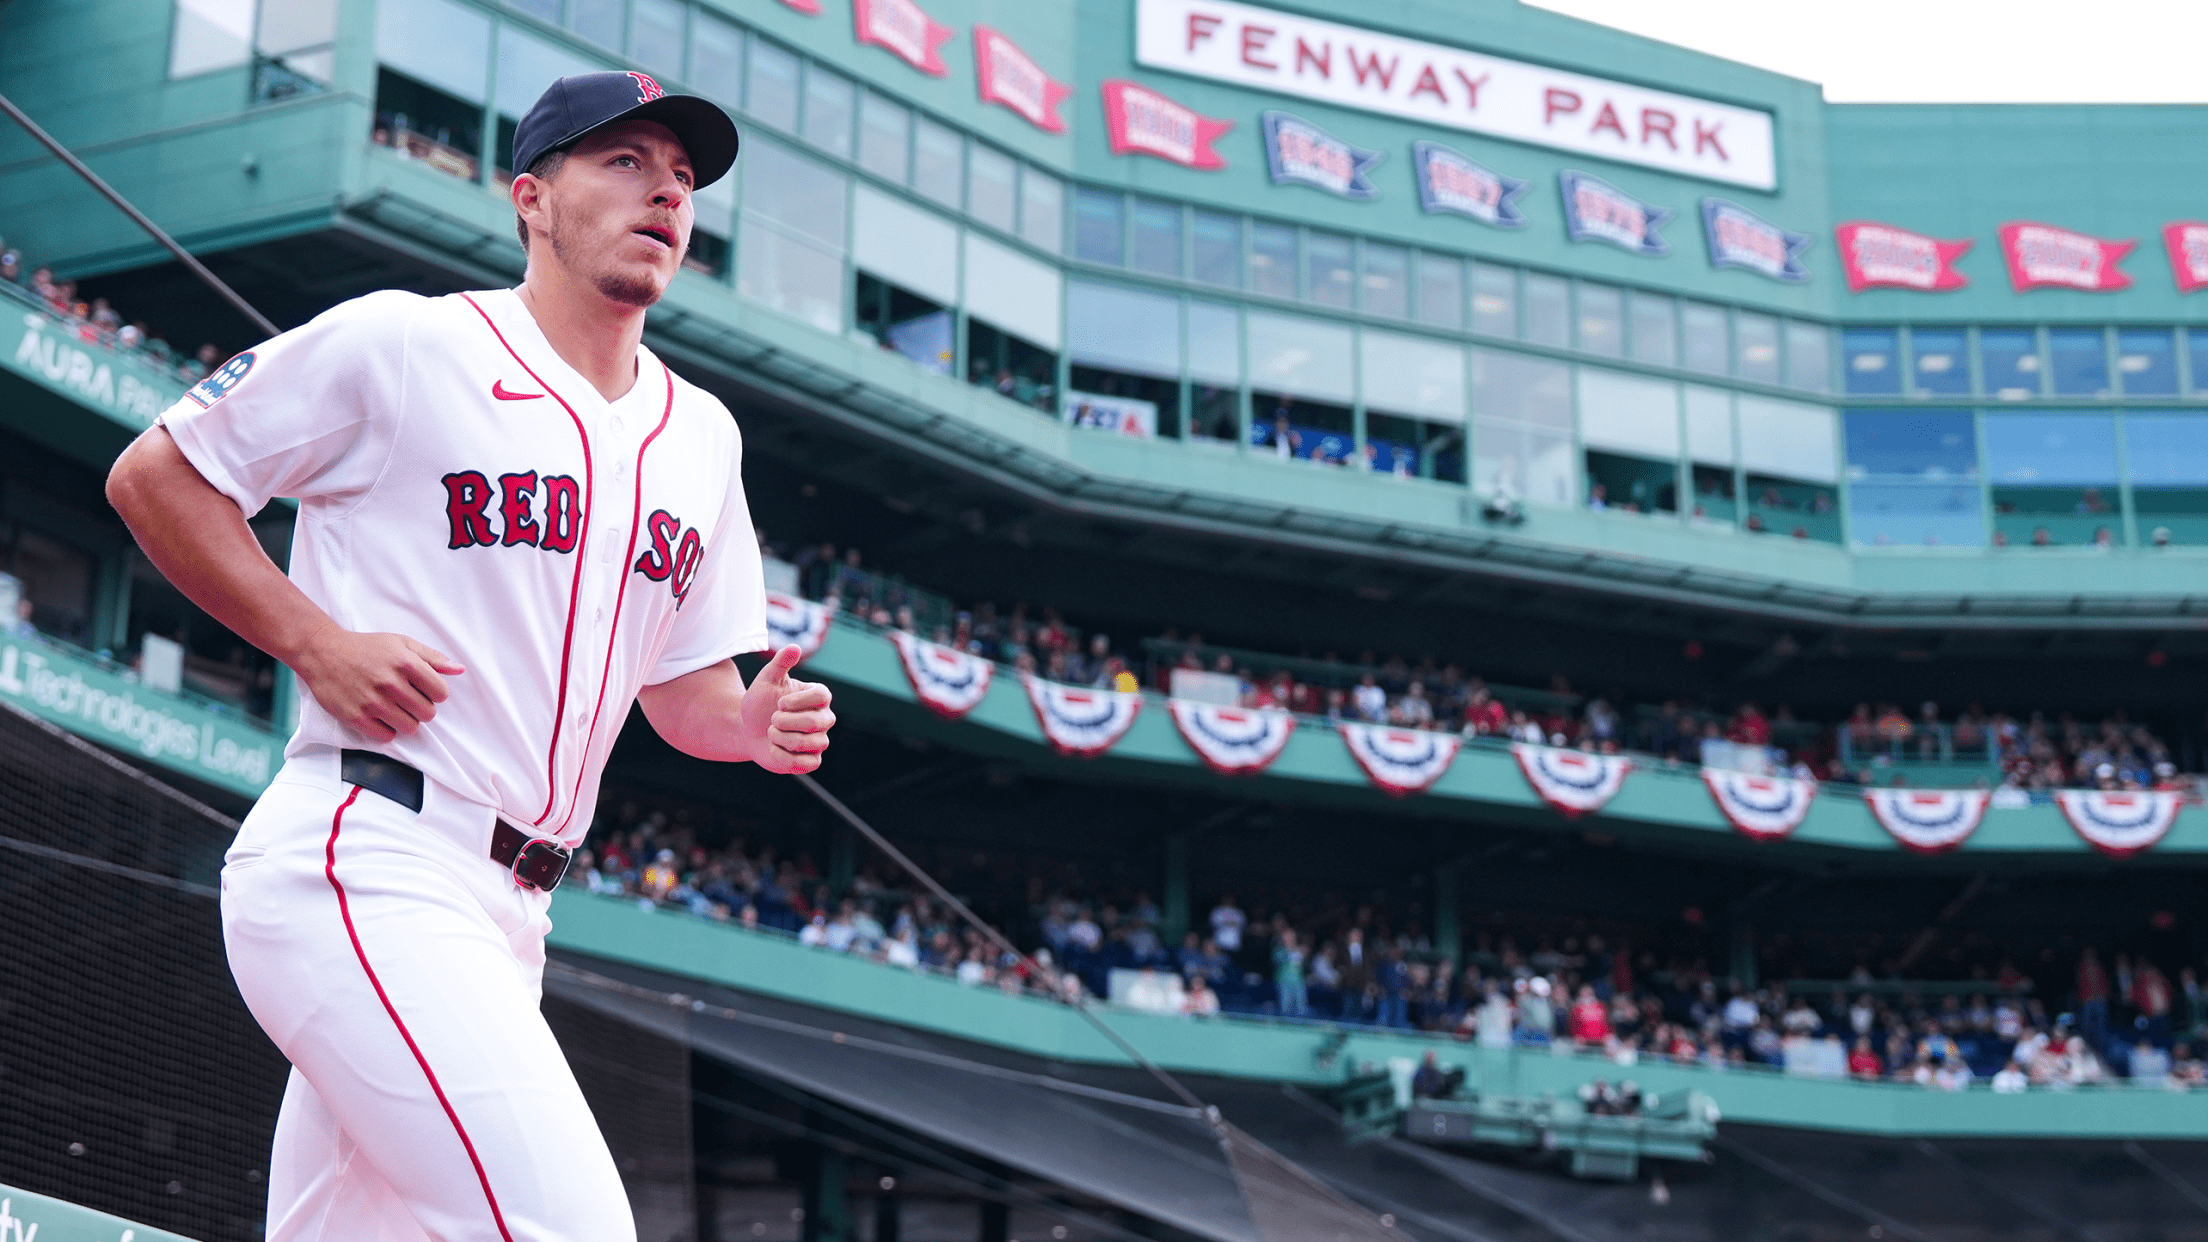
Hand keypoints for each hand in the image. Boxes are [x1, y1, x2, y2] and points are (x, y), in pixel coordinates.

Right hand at [291, 624, 464, 743]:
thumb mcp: (401, 643)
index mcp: (405, 662)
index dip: (436, 693)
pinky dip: (387, 730)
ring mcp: (372, 701)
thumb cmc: (365, 648)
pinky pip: (387, 736)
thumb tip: (459, 670)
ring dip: (407, 721)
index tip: (425, 690)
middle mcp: (390, 683)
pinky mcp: (356, 717)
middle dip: (422, 708)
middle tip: (408, 700)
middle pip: (428, 713)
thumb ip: (432, 658)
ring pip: (410, 728)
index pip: (441, 693)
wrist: (322, 653)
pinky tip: (380, 717)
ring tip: (395, 709)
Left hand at [740, 644, 834, 773]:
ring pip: (806, 743)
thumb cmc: (760, 702)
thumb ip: (780, 663)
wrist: (747, 729)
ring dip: (779, 738)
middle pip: (814, 723)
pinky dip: (782, 756)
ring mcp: (820, 741)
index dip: (798, 701)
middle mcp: (825, 719)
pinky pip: (804, 764)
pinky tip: (773, 749)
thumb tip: (795, 646)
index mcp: (819, 697)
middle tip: (772, 719)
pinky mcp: (811, 761)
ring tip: (771, 733)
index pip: (822, 696)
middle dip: (784, 722)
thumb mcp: (766, 680)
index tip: (780, 703)